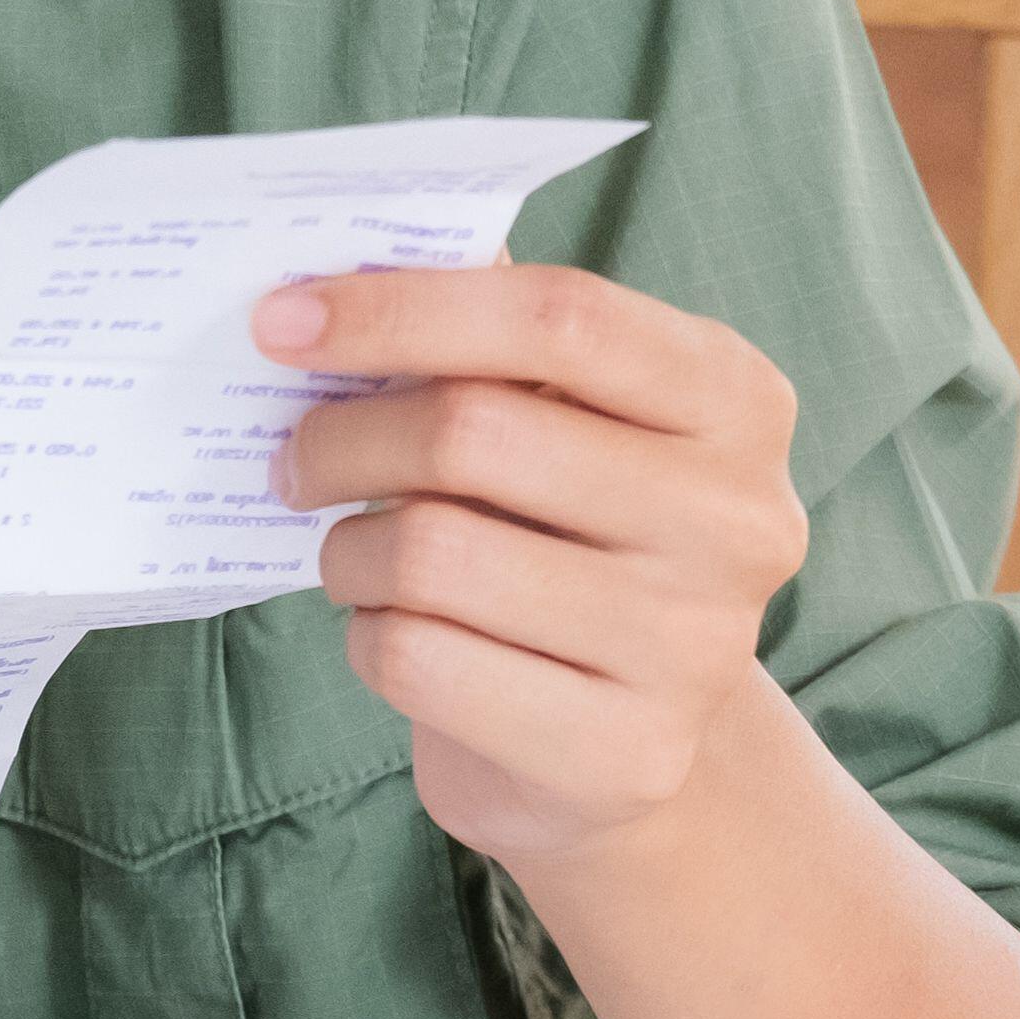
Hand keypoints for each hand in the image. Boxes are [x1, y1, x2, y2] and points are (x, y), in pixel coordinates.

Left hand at [261, 261, 814, 870]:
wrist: (625, 739)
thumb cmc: (565, 538)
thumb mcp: (560, 420)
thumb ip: (481, 330)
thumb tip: (332, 265)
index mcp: (734, 401)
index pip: (559, 315)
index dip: (400, 307)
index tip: (281, 319)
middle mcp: (738, 519)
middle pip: (472, 431)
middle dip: (342, 437)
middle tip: (295, 458)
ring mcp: (693, 645)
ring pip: (429, 552)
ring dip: (348, 550)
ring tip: (357, 557)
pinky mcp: (623, 753)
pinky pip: (418, 659)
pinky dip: (369, 639)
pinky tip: (398, 635)